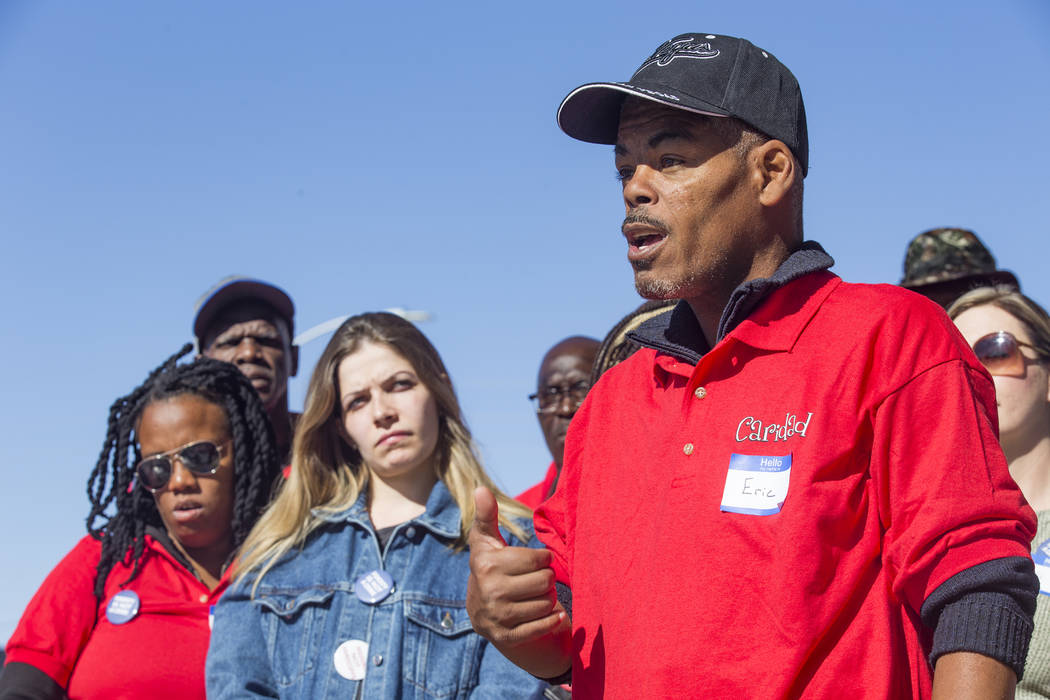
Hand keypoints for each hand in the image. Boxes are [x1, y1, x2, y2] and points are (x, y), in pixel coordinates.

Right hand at [466, 486, 566, 647]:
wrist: (482, 614)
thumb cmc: (491, 568)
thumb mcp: (487, 542)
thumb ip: (486, 516)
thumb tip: (481, 488)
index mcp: (486, 565)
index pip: (537, 559)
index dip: (543, 558)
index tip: (538, 560)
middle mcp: (490, 592)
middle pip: (545, 581)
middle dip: (547, 579)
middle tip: (539, 579)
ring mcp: (498, 617)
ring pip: (546, 604)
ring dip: (549, 599)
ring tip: (538, 595)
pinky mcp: (507, 637)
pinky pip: (543, 626)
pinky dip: (553, 620)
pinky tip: (551, 613)